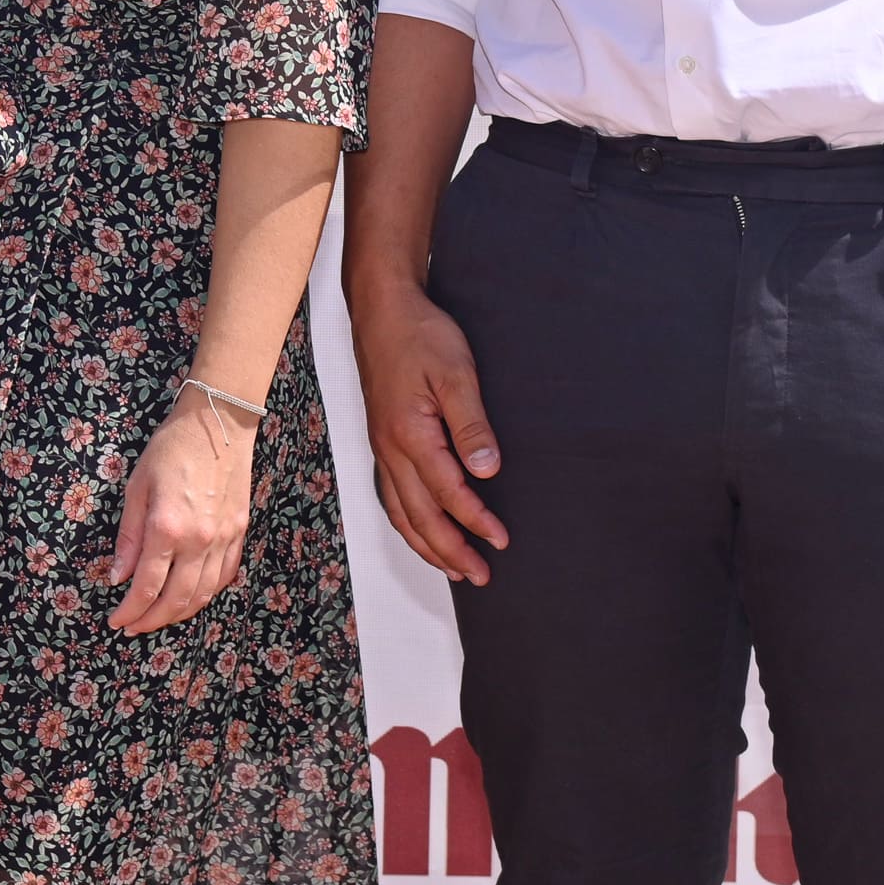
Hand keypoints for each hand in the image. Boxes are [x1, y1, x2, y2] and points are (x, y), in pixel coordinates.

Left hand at [102, 395, 256, 632]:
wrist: (218, 422)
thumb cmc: (171, 448)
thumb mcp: (137, 486)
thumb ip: (128, 536)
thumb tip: (118, 576)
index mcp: (167, 527)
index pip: (146, 586)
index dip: (129, 610)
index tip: (116, 621)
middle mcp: (198, 540)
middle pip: (176, 599)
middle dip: (151, 620)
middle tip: (133, 627)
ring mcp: (223, 538)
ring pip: (204, 594)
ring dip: (179, 613)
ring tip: (159, 617)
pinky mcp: (239, 532)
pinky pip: (225, 576)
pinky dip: (207, 593)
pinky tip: (191, 595)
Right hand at [348, 281, 507, 585]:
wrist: (382, 309)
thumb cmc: (420, 335)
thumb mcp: (456, 373)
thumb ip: (471, 425)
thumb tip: (486, 471)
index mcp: (410, 435)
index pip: (448, 493)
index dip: (476, 521)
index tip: (501, 541)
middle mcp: (390, 448)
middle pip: (420, 516)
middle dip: (450, 551)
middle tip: (480, 575)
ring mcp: (382, 446)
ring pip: (401, 511)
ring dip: (427, 544)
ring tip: (453, 568)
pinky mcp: (381, 439)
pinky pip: (391, 495)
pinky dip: (408, 522)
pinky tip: (421, 529)